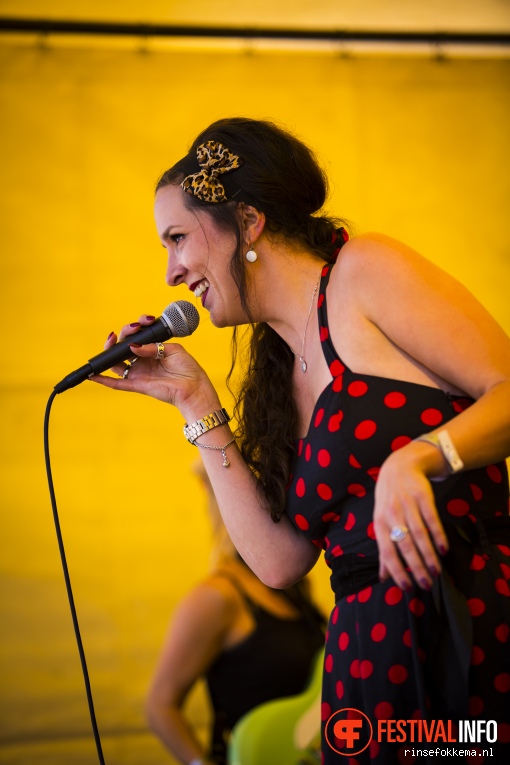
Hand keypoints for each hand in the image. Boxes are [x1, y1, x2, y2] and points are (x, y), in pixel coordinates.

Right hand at [90, 314, 219, 415]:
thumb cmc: (187, 368)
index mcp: (151, 351)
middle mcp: (143, 362)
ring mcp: (139, 373)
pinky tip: (92, 375)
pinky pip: (117, 383)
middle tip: (133, 327)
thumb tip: (134, 346)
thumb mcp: (172, 350)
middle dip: (125, 333)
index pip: (137, 337)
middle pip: (124, 346)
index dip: (137, 326)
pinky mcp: (137, 385)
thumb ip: (152, 346)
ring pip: (116, 363)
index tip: (145, 320)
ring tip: (111, 339)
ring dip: (110, 350)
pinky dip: (103, 379)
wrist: (193, 387)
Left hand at [373, 445, 448, 590]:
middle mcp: (392, 514)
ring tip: (436, 572)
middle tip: (426, 585)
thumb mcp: (382, 522)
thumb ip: (384, 550)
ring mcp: (407, 505)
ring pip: (419, 535)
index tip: (407, 588)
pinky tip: (444, 550)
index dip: (396, 571)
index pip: (386, 552)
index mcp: (380, 524)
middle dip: (415, 567)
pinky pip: (432, 519)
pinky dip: (438, 535)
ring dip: (428, 555)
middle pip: (404, 545)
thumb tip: (383, 578)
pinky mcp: (422, 497)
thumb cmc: (389, 500)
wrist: (399, 466)